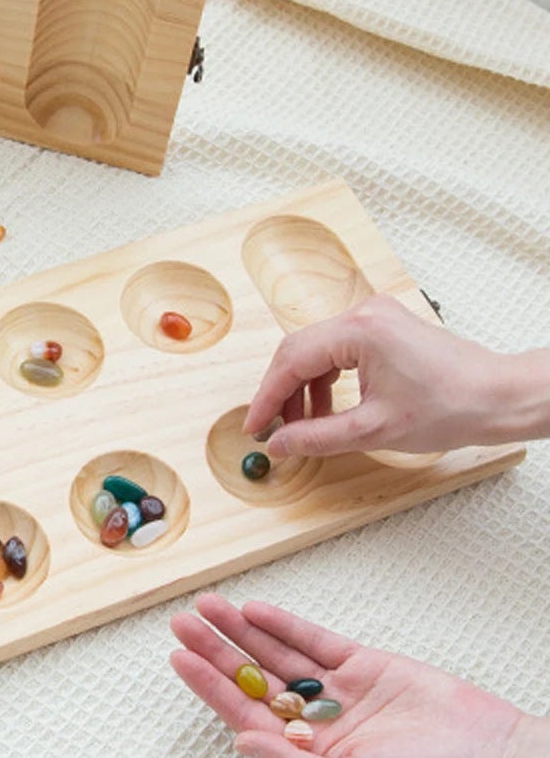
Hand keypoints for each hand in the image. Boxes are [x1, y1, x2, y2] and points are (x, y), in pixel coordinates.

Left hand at [169, 593, 529, 757]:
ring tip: (206, 607)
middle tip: (180, 622)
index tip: (179, 659)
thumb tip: (239, 740)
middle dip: (216, 651)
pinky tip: (254, 611)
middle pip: (253, 678)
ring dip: (241, 631)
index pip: (245, 712)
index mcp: (307, 753)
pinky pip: (314, 642)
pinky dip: (284, 626)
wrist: (485, 757)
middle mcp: (316, 721)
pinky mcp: (364, 665)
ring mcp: (338, 690)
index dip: (210, 685)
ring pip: (277, 655)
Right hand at [244, 294, 538, 456]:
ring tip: (305, 424)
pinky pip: (339, 350)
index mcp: (359, 331)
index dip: (268, 397)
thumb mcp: (374, 430)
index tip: (256, 425)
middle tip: (275, 427)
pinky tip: (329, 407)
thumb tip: (280, 444)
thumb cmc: (453, 406)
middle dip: (284, 392)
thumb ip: (317, 437)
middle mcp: (364, 314)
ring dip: (305, 388)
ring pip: (318, 350)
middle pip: (300, 350)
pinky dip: (327, 379)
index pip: (292, 360)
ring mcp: (376, 317)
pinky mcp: (385, 327)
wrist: (500, 397)